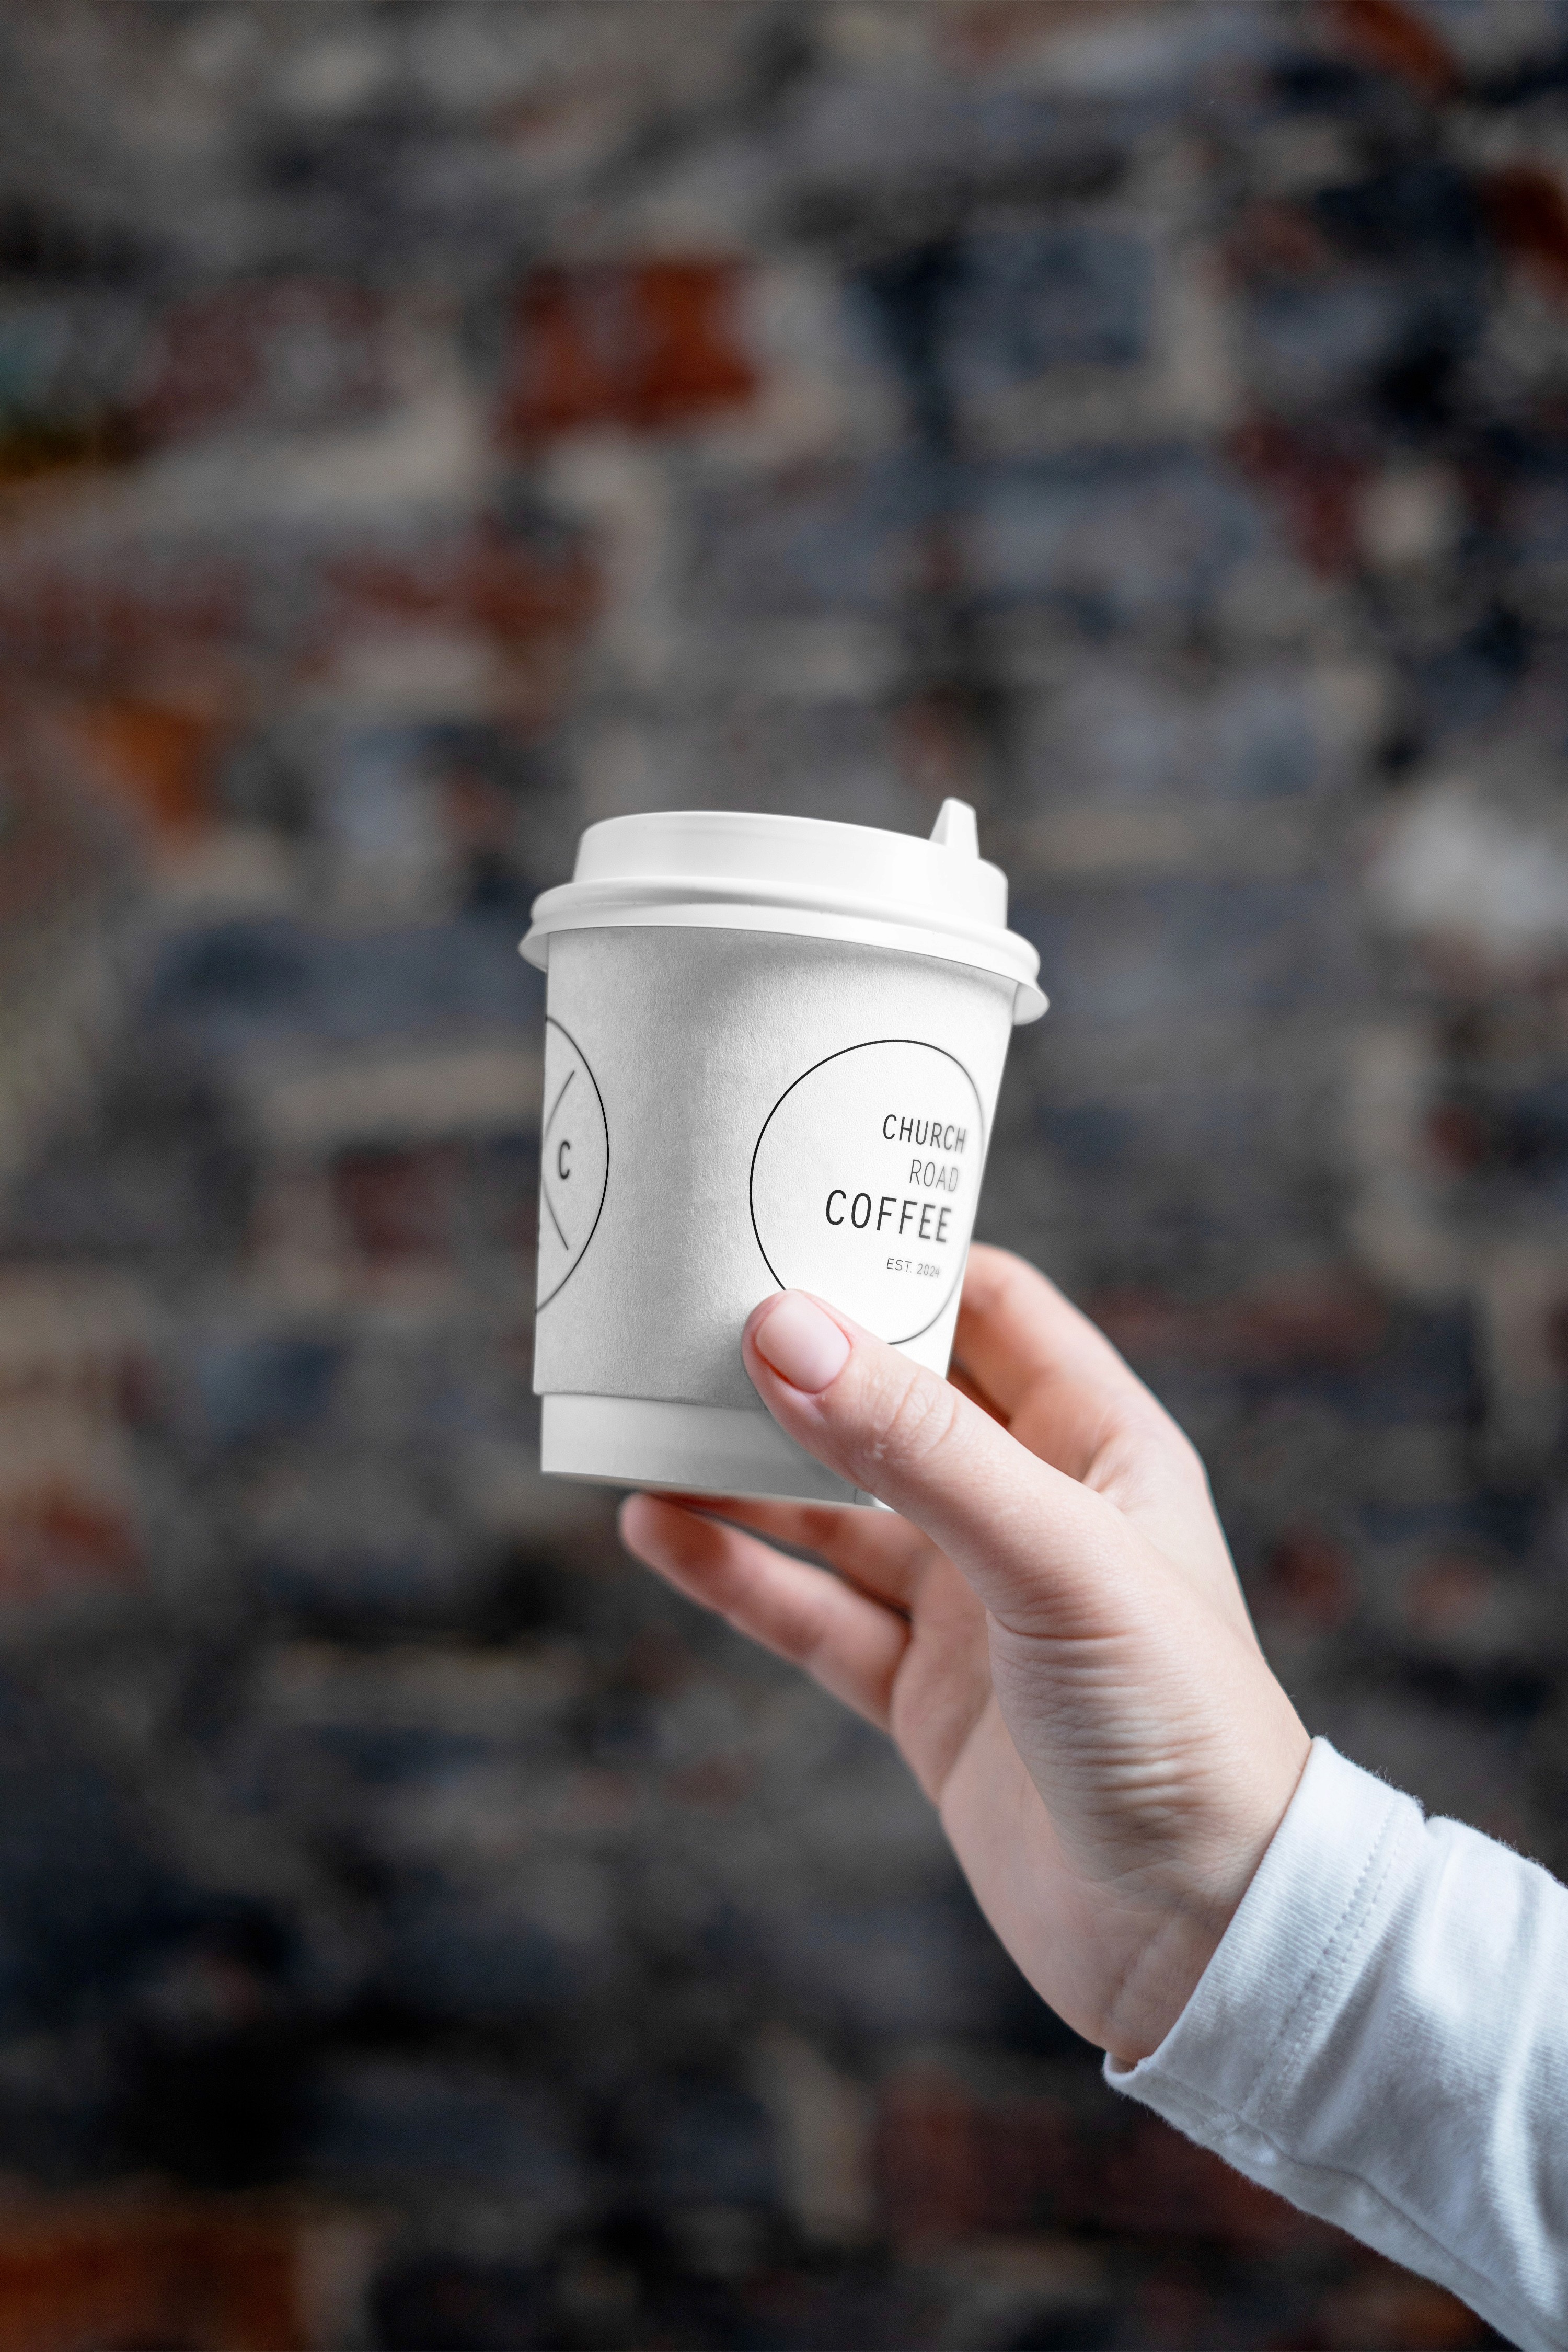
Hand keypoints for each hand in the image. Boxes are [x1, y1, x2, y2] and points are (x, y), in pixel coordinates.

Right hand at [618, 1247, 1309, 2064]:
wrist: (1202, 1939)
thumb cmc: (1177, 1722)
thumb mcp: (1052, 1558)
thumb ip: (916, 1446)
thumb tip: (783, 1329)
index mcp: (1098, 1447)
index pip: (991, 1307)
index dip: (899, 1257)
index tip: (794, 1210)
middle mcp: (1031, 1513)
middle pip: (891, 1404)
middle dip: (798, 1362)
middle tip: (684, 1311)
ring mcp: (973, 1608)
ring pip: (834, 1512)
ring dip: (744, 1471)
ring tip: (640, 1420)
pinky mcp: (925, 1699)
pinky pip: (812, 1614)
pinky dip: (737, 1573)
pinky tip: (659, 1530)